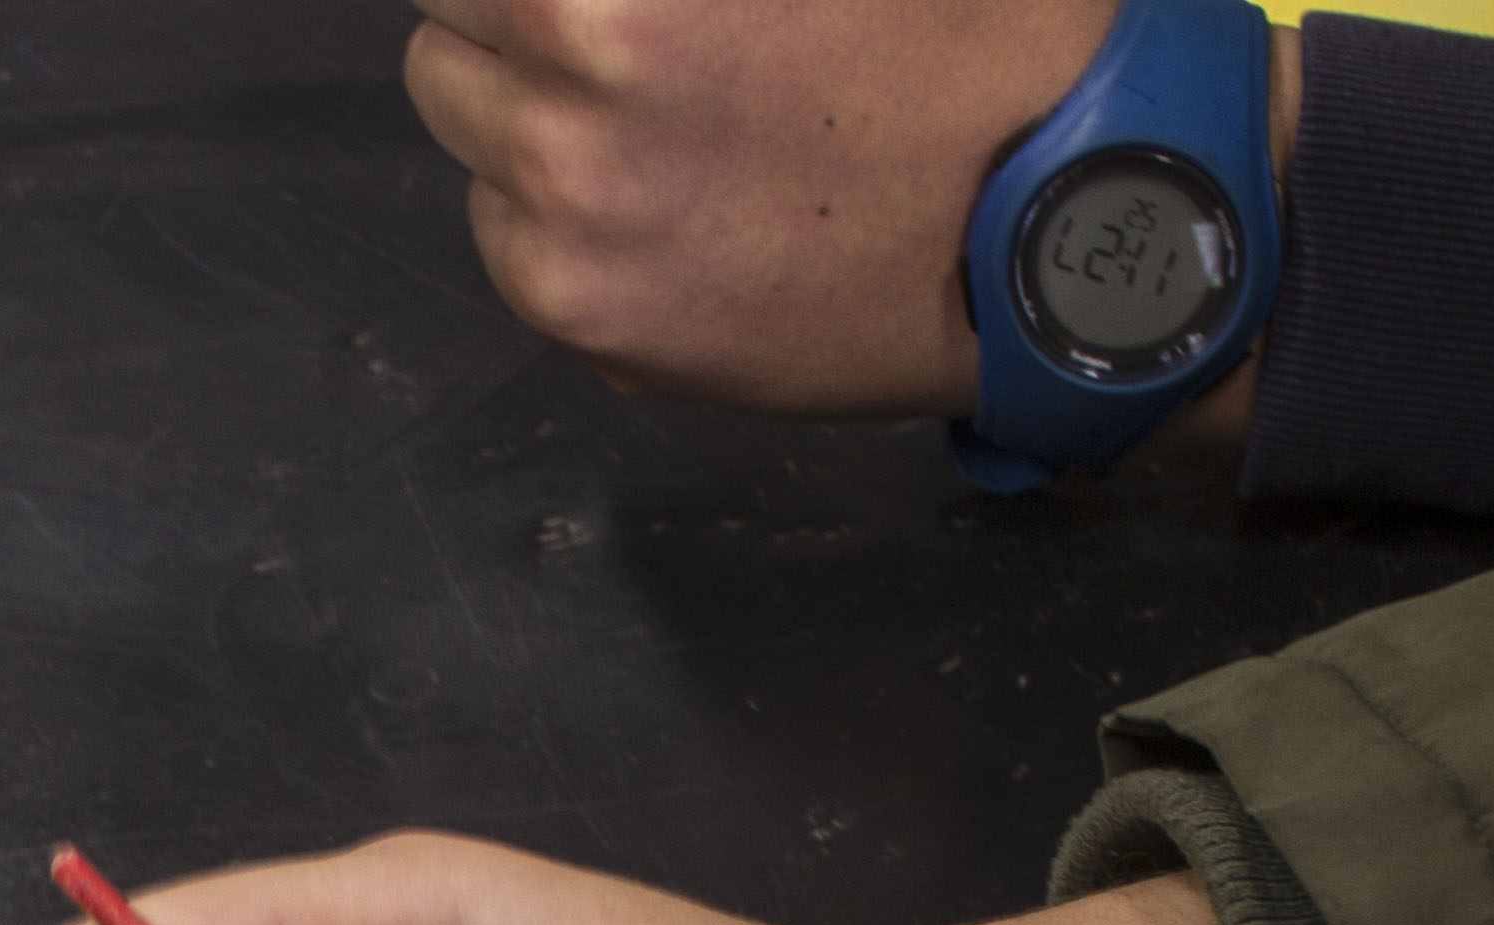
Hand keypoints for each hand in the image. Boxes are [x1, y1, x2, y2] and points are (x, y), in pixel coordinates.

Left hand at [402, 0, 1293, 436]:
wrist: (1051, 211)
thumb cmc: (959, 39)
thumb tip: (612, 5)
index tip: (565, 6)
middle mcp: (564, 108)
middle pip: (441, 35)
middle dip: (513, 26)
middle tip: (629, 42)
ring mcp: (563, 230)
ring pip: (469, 142)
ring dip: (527, 120)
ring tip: (667, 121)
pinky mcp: (587, 323)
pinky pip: (511, 241)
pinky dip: (562, 220)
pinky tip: (682, 203)